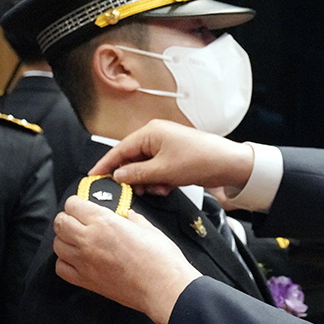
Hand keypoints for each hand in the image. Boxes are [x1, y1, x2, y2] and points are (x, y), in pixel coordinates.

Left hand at [53, 195, 200, 323]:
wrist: (164, 288)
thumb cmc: (160, 259)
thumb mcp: (148, 227)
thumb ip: (130, 217)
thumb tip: (125, 215)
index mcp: (103, 222)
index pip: (73, 204)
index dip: (77, 202)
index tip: (83, 205)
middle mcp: (89, 240)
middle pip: (60, 222)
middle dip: (68, 218)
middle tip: (79, 219)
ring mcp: (85, 262)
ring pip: (57, 244)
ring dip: (65, 239)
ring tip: (78, 239)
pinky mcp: (86, 281)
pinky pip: (61, 268)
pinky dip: (65, 261)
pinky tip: (77, 259)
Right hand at [89, 119, 255, 196]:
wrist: (229, 164)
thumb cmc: (200, 160)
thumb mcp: (163, 171)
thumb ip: (136, 174)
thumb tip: (118, 175)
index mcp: (150, 132)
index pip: (119, 149)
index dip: (106, 165)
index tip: (93, 177)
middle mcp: (156, 136)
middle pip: (131, 159)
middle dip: (133, 178)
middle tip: (135, 191)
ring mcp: (166, 147)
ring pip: (144, 167)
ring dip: (148, 182)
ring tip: (158, 189)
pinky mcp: (174, 157)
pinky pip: (157, 170)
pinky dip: (158, 180)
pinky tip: (167, 187)